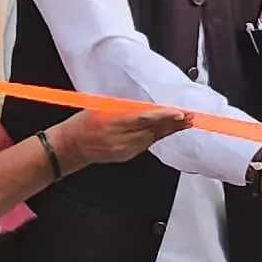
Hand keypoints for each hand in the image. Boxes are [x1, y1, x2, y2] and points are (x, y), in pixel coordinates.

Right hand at [53, 105, 191, 167]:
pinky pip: (146, 144)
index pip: (144, 120)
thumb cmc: (81, 124)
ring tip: (185, 121)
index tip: (179, 113)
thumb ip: (123, 108)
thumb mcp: (99, 108)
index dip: (164, 117)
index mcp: (112, 124)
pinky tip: (167, 130)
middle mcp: (120, 140)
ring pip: (152, 138)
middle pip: (153, 130)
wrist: (70, 147)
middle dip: (173, 123)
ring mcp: (124, 150)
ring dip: (169, 129)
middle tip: (191, 115)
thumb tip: (145, 105)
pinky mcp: (127, 156)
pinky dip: (157, 135)